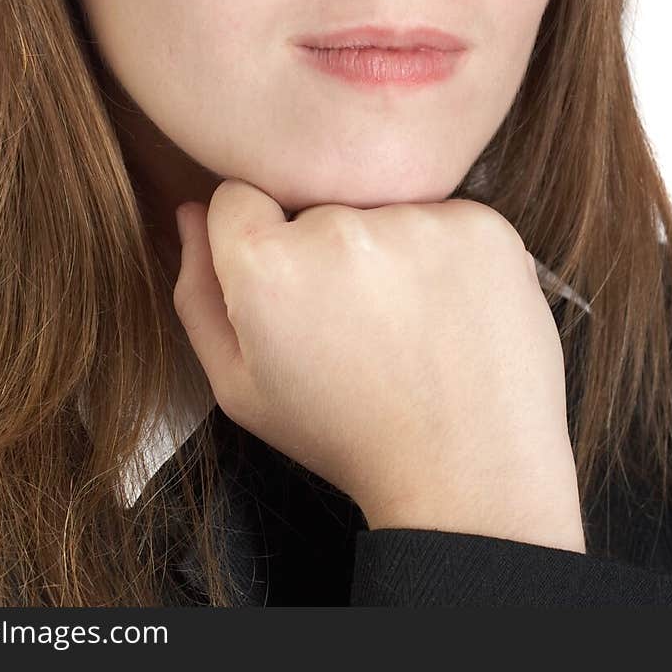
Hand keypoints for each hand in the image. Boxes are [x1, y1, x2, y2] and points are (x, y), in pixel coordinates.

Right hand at [172, 179, 584, 550]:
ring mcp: (418, 221)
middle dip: (325, 247)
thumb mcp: (241, 387)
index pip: (239, 195)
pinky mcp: (481, 225)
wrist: (468, 477)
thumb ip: (199, 293)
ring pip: (381, 207)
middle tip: (355, 320)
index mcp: (267, 265)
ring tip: (407, 322)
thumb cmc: (345, 434)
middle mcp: (339, 228)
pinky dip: (446, 254)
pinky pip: (445, 216)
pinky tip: (450, 312)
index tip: (289, 283)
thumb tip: (190, 212)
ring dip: (389, 249)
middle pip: (314, 203)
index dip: (257, 239)